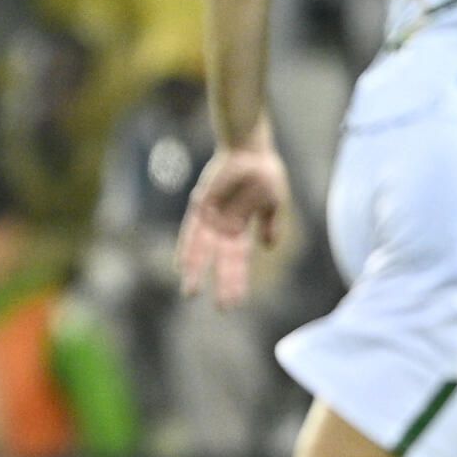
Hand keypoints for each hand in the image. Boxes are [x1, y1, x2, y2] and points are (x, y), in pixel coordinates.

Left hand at [177, 143, 290, 309]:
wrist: (251, 148)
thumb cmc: (264, 172)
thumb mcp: (273, 202)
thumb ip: (269, 224)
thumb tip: (268, 247)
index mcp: (241, 228)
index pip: (238, 260)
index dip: (236, 281)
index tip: (235, 303)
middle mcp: (223, 226)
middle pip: (222, 261)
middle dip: (222, 282)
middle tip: (222, 308)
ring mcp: (210, 216)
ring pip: (202, 250)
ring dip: (196, 271)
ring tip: (191, 292)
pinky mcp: (200, 205)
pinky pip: (191, 231)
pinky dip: (187, 248)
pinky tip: (182, 265)